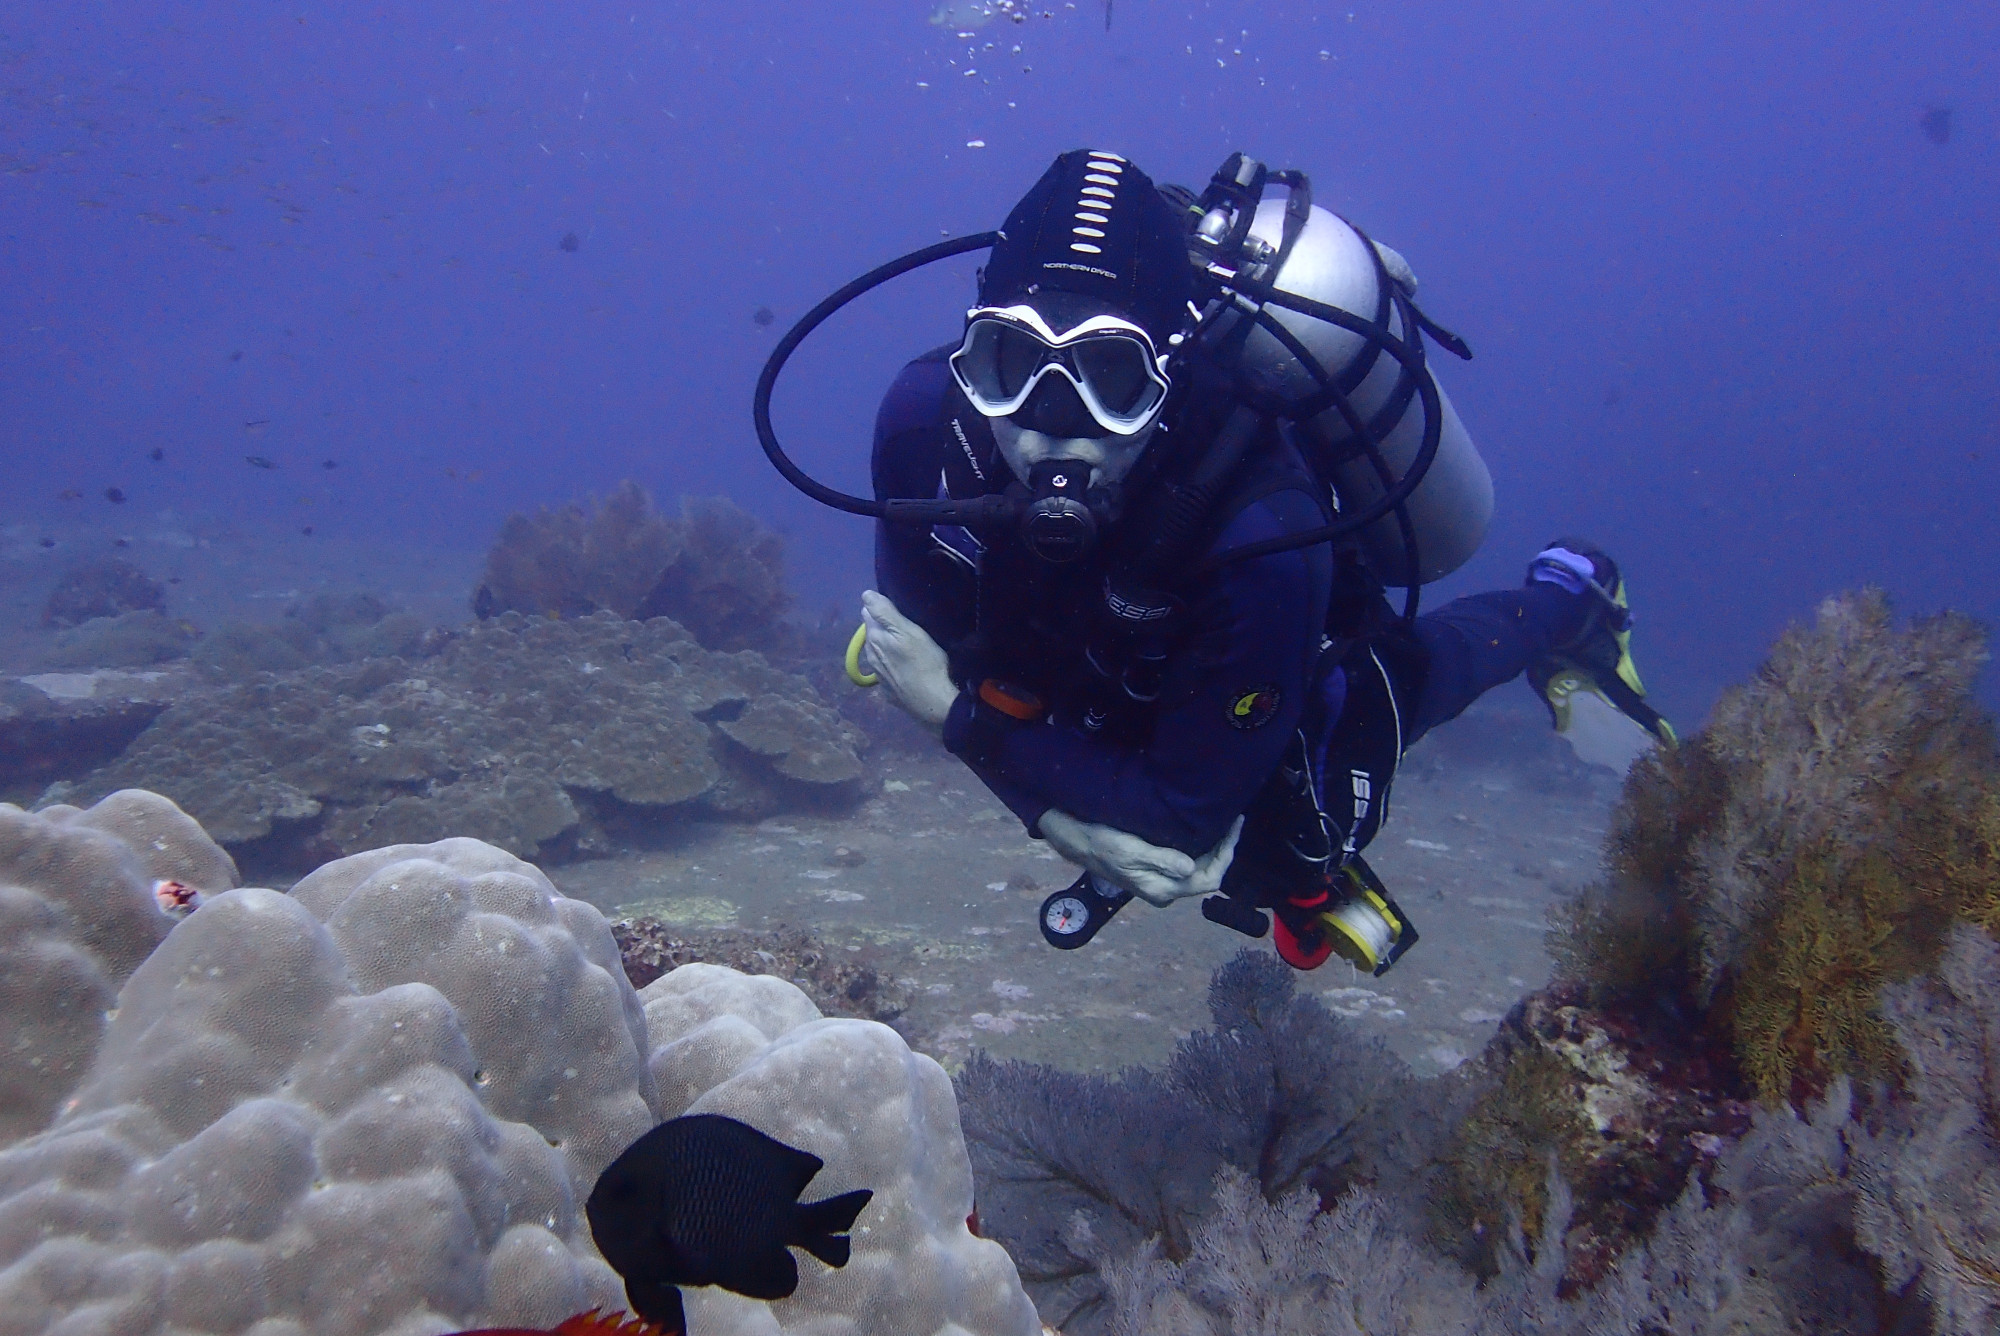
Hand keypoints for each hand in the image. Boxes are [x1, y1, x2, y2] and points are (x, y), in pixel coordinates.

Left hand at [859, 590, 958, 736]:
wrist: (933, 703)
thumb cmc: (926, 662)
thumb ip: (884, 612)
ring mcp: (878, 675)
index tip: (898, 609)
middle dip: (882, 627)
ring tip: (905, 645)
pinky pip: (886, 671)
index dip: (881, 608)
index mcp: (875, 638)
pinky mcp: (887, 690)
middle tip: (904, 625)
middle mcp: (871, 655)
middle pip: (872, 633)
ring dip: (886, 646)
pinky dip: (892, 665)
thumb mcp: (908, 631)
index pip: (868, 613)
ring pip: (877, 652)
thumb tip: (865, 595)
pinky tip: (905, 667)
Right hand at [1039, 811, 1243, 906]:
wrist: (1077, 841)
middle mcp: (1165, 891)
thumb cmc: (1102, 843)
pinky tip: (1203, 831)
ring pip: (1199, 869)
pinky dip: (1200, 848)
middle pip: (1207, 875)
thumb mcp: (1130, 849)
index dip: (1226, 855)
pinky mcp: (1156, 871)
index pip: (1208, 879)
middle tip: (1233, 820)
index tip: (1234, 827)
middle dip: (1223, 850)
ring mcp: (1161, 882)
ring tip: (1223, 823)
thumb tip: (1191, 868)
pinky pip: (1188, 863)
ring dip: (1213, 848)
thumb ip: (1161, 860)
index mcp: (1162, 890)